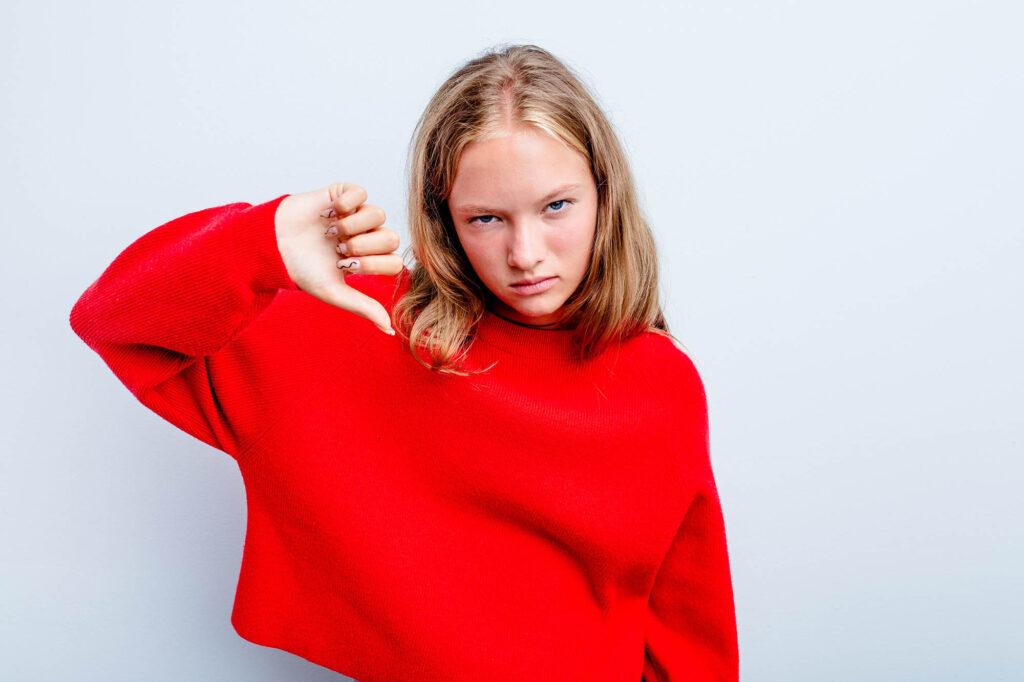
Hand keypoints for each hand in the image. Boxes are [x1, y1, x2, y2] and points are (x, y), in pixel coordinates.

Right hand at [274, 182, 402, 334]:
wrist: (273, 245)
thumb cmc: (303, 269)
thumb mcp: (334, 292)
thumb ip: (364, 307)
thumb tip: (389, 329)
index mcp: (369, 259)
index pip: (394, 262)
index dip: (372, 265)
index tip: (344, 266)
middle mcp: (367, 236)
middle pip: (391, 238)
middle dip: (363, 246)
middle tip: (338, 249)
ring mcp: (357, 214)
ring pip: (379, 214)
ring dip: (352, 226)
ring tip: (330, 232)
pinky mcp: (343, 194)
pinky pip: (361, 193)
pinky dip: (345, 204)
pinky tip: (327, 213)